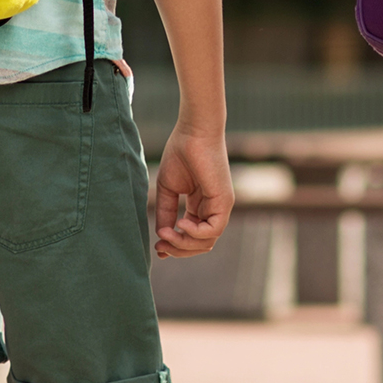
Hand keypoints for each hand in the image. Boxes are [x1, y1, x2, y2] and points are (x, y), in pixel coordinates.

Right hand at [155, 124, 231, 258]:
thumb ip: (166, 212)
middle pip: (201, 245)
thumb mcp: (168, 189)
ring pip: (207, 242)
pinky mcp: (224, 202)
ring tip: (166, 234)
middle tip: (160, 246)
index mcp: (200, 206)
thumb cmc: (180, 153)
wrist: (193, 132)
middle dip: (179, 250)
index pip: (192, 236)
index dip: (175, 245)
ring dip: (184, 244)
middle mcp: (213, 209)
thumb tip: (161, 235)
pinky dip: (195, 234)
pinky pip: (213, 230)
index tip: (158, 247)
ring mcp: (220, 207)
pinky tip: (180, 224)